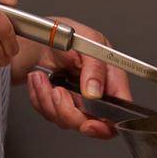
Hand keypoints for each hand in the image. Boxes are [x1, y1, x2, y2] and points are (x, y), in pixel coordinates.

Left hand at [23, 19, 132, 138]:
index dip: (107, 124)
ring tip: (44, 77)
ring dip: (49, 99)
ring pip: (65, 120)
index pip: (119, 110)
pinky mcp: (57, 104)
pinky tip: (39, 80)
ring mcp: (77, 100)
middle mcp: (96, 93)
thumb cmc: (66, 34)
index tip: (90, 124)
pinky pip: (48, 113)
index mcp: (112, 77)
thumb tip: (95, 92)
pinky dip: (39, 96)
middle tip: (57, 92)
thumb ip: (95, 67)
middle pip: (90, 123)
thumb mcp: (87, 41)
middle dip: (68, 111)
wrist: (37, 36)